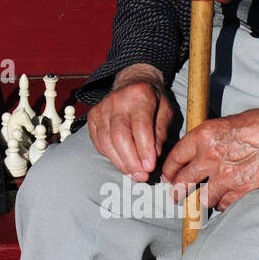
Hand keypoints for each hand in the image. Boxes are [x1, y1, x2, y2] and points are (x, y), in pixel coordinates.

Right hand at [87, 64, 173, 181]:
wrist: (132, 82)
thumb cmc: (153, 100)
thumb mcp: (166, 110)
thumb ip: (160, 132)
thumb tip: (154, 155)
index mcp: (139, 95)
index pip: (140, 126)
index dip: (144, 149)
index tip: (150, 167)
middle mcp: (117, 101)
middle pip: (119, 137)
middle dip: (131, 161)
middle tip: (142, 177)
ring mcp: (101, 108)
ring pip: (107, 142)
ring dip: (121, 163)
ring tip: (134, 174)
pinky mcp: (93, 117)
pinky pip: (99, 142)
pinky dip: (110, 156)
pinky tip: (122, 163)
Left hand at [162, 108, 258, 210]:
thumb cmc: (255, 124)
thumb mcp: (221, 124)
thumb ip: (204, 140)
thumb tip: (193, 155)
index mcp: (202, 137)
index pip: (174, 159)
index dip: (168, 171)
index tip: (168, 177)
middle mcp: (209, 157)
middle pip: (182, 182)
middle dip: (176, 193)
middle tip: (176, 197)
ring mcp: (225, 175)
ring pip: (202, 198)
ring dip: (202, 200)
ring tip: (203, 200)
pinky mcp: (241, 188)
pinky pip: (224, 204)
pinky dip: (222, 204)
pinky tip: (223, 200)